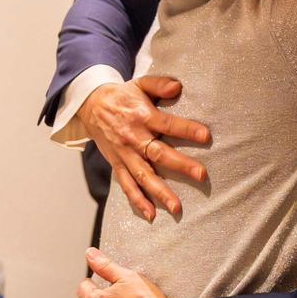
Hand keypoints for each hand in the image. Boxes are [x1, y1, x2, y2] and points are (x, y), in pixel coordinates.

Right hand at [77, 76, 210, 220]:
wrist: (91, 105)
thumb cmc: (123, 96)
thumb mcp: (140, 83)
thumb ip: (159, 84)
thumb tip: (177, 87)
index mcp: (142, 115)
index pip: (167, 124)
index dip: (186, 129)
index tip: (205, 135)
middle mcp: (133, 137)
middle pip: (158, 153)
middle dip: (180, 165)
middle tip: (201, 174)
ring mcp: (124, 154)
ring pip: (143, 175)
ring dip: (160, 191)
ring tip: (177, 207)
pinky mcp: (117, 164)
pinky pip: (126, 184)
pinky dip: (137, 200)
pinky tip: (150, 214)